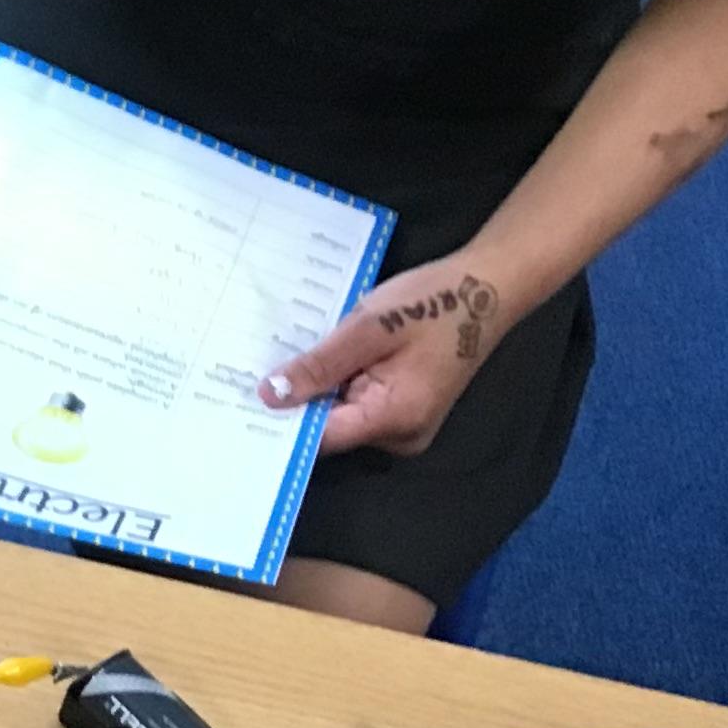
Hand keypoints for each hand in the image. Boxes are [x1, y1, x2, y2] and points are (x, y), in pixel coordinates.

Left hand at [259, 254, 510, 457]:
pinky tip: (318, 360)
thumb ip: (318, 367)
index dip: (282, 423)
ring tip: (281, 362)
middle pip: (329, 430)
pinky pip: (357, 403)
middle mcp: (400, 435)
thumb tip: (269, 396)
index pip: (322, 439)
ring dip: (317, 389)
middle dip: (297, 402)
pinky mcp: (403, 408)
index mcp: (395, 419)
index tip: (241, 405)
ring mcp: (404, 425)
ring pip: (340, 415)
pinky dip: (337, 383)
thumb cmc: (432, 302)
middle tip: (250, 375)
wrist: (486, 288)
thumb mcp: (366, 329)